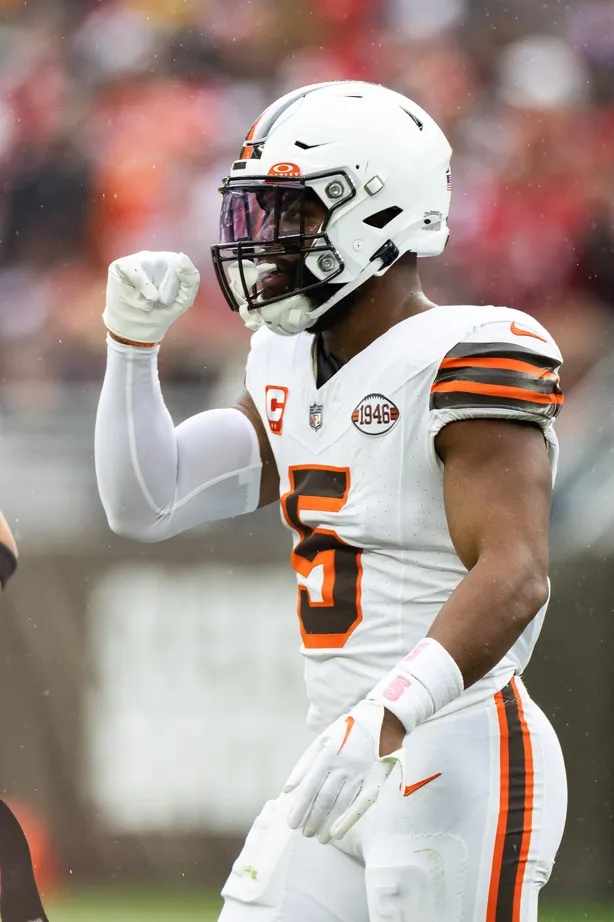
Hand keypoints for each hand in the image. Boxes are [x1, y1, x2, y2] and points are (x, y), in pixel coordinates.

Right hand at [103, 251, 199, 343]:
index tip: (171, 298)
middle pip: (164, 261)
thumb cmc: (161, 313)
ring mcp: (136, 261)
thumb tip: (182, 256)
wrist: (138, 330)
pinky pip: (132, 267)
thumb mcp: (183, 299)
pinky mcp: (120, 266)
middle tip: (161, 302)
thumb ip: (191, 279)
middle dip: (165, 286)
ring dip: (151, 287)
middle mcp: (153, 259)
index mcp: (169, 265)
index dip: (176, 280)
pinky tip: (141, 298)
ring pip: (148, 263)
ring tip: (149, 302)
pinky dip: (140, 284)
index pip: (177, 261)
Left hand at [283, 700, 404, 843]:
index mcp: (328, 754)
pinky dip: (349, 820)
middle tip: (305, 833)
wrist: (382, 719)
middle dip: (313, 818)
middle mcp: (344, 765)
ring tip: (320, 838)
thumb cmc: (347, 730)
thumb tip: (288, 790)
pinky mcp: (375, 779)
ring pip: (341, 803)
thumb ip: (304, 765)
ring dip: (328, 822)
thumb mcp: (322, 740)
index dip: (300, 807)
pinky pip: (361, 803)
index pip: (310, 787)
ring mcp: (361, 773)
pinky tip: (338, 832)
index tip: (292, 823)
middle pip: (325, 798)